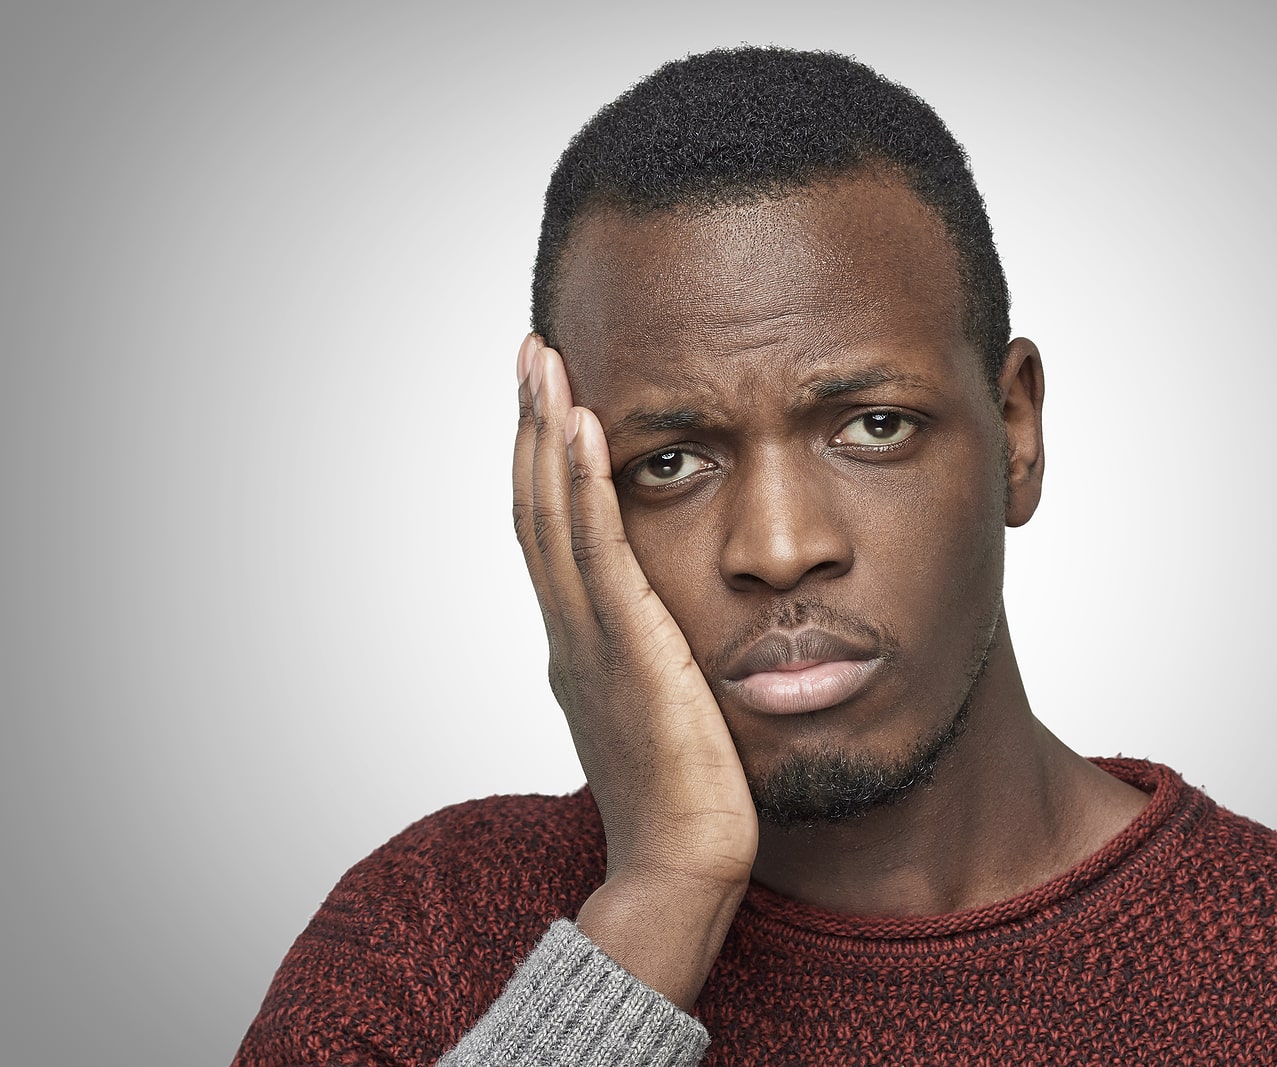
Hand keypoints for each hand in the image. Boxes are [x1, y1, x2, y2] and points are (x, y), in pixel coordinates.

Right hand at [512, 335, 757, 1008]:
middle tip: (532, 350)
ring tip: (545, 363)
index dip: (544, 460)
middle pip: (536, 507)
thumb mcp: (661, 709)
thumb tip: (667, 634)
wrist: (684, 866)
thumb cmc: (686, 799)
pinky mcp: (627, 650)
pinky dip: (587, 487)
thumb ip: (652, 660)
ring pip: (554, 516)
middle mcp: (570, 632)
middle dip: (532, 425)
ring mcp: (590, 640)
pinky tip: (588, 428)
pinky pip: (599, 552)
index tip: (550, 397)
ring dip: (548, 433)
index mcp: (578, 643)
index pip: (551, 531)